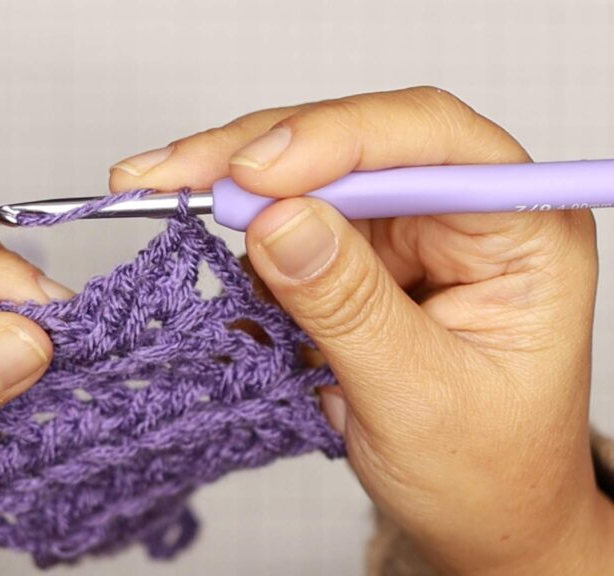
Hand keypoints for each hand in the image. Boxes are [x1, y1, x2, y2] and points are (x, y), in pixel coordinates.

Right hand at [111, 87, 613, 574]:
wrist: (476, 517)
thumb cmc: (485, 470)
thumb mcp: (418, 396)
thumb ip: (348, 306)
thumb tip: (276, 221)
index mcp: (520, 229)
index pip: (426, 142)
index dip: (332, 139)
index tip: (250, 173)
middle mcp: (460, 213)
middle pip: (347, 146)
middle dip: (247, 158)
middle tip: (157, 177)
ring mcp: (406, 234)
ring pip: (304, 180)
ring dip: (231, 200)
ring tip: (166, 212)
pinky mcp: (360, 261)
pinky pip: (287, 230)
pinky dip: (241, 251)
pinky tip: (219, 280)